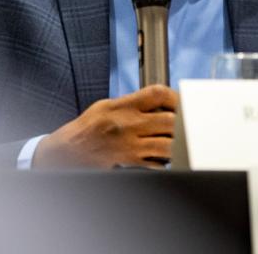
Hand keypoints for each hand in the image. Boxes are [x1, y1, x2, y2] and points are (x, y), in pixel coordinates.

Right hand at [32, 84, 177, 168]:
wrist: (67, 151)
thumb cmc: (88, 127)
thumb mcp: (106, 106)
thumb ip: (132, 104)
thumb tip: (159, 105)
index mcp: (123, 106)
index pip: (157, 94)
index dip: (176, 96)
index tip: (181, 101)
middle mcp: (128, 125)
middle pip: (170, 120)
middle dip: (184, 122)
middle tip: (189, 124)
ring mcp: (130, 146)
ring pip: (168, 145)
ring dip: (178, 143)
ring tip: (182, 142)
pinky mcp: (130, 163)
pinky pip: (158, 164)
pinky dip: (166, 161)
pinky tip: (167, 157)